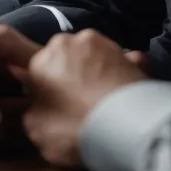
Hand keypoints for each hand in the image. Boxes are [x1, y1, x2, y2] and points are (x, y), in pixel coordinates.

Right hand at [15, 30, 147, 169]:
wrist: (130, 130)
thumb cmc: (75, 127)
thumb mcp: (36, 130)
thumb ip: (32, 111)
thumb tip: (38, 105)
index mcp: (44, 56)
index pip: (36, 67)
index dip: (43, 88)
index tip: (51, 106)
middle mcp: (75, 41)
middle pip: (67, 58)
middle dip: (71, 75)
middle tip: (79, 105)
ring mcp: (109, 47)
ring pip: (97, 58)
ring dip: (98, 73)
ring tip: (105, 104)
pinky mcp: (138, 59)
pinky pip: (127, 65)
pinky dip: (125, 76)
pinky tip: (128, 96)